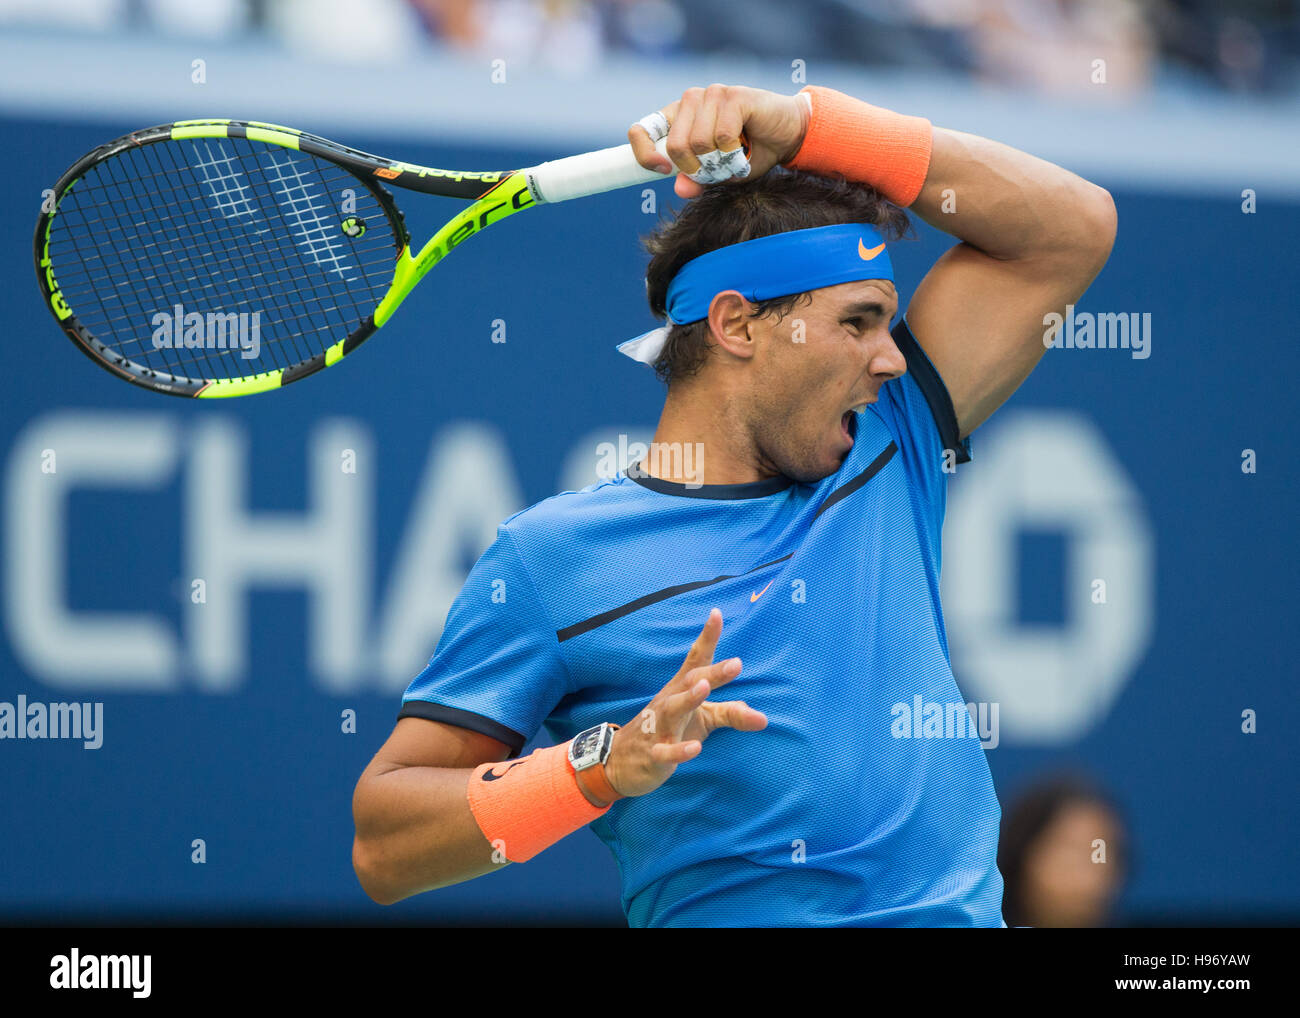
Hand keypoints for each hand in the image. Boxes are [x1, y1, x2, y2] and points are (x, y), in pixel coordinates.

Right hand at [604, 608, 766, 798]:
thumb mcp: (703, 720)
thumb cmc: (669, 731)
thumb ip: (731, 714)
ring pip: (673, 710)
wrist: (621, 761)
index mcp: (681, 689)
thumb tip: (764, 718)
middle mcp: (670, 702)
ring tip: (704, 687)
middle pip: (690, 682)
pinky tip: (695, 748)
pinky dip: (679, 750)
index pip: (695, 659)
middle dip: (712, 672)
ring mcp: (659, 727)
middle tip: (737, 663)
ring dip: (688, 698)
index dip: (707, 637)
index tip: (717, 613)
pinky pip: (665, 752)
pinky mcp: (654, 754)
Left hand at [628, 83, 809, 199]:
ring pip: (698, 142)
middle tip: (717, 169)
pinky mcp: (732, 96)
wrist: (789, 134)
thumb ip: (698, 180)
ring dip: (719, 161)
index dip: (644, 153)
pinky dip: (733, 151)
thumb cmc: (752, 151)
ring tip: (734, 156)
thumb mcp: (721, 174)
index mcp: (679, 117)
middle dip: (697, 168)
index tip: (662, 170)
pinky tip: (744, 147)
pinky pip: (721, 135)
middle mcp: (690, 100)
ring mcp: (711, 94)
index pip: (643, 129)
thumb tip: (680, 189)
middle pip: (675, 146)